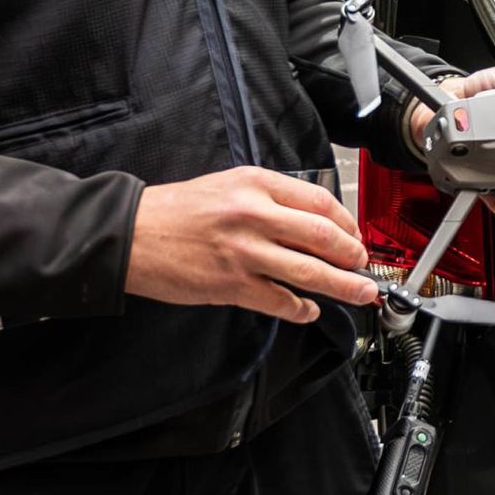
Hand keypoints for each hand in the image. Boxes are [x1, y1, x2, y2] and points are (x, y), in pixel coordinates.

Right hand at [125, 168, 377, 320]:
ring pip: (311, 271)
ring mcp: (245, 252)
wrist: (130, 234)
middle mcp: (254, 214)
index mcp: (256, 184)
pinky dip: (302, 309)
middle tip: (364, 266)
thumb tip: (311, 220)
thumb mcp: (227, 185)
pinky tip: (309, 311)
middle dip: (354, 256)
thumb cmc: (175, 211)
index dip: (348, 223)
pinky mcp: (232, 284)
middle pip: (325, 236)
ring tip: (360, 293)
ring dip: (343, 286)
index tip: (356, 236)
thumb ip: (268, 198)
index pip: (320, 202)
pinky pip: (281, 300)